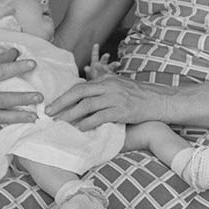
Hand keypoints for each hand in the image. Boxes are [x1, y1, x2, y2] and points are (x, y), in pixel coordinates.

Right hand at [0, 48, 40, 128]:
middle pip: (2, 99)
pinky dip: (5, 134)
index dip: (16, 68)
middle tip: (39, 97)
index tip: (33, 64)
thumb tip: (15, 52)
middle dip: (22, 99)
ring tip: (34, 117)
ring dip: (18, 118)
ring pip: (0, 117)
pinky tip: (18, 136)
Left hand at [46, 74, 166, 130]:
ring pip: (87, 105)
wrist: (159, 101)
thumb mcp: (119, 83)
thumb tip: (89, 79)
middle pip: (80, 92)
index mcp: (106, 80)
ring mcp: (115, 98)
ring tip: (60, 123)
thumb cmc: (138, 94)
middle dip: (62, 103)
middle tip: (48, 113)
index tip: (52, 104)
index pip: (80, 86)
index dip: (64, 95)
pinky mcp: (122, 111)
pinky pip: (101, 117)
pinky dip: (88, 123)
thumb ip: (104, 81)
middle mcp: (109, 86)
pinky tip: (79, 129)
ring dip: (71, 115)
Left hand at [83, 42, 118, 79]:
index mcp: (95, 64)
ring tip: (118, 64)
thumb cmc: (92, 79)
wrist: (98, 86)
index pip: (95, 55)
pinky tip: (120, 66)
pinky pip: (115, 72)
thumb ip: (88, 71)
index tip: (96, 45)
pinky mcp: (112, 75)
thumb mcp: (89, 75)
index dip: (95, 50)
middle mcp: (102, 65)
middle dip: (105, 57)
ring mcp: (107, 70)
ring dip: (114, 64)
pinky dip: (118, 69)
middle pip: (104, 60)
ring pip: (111, 65)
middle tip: (107, 55)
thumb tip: (86, 67)